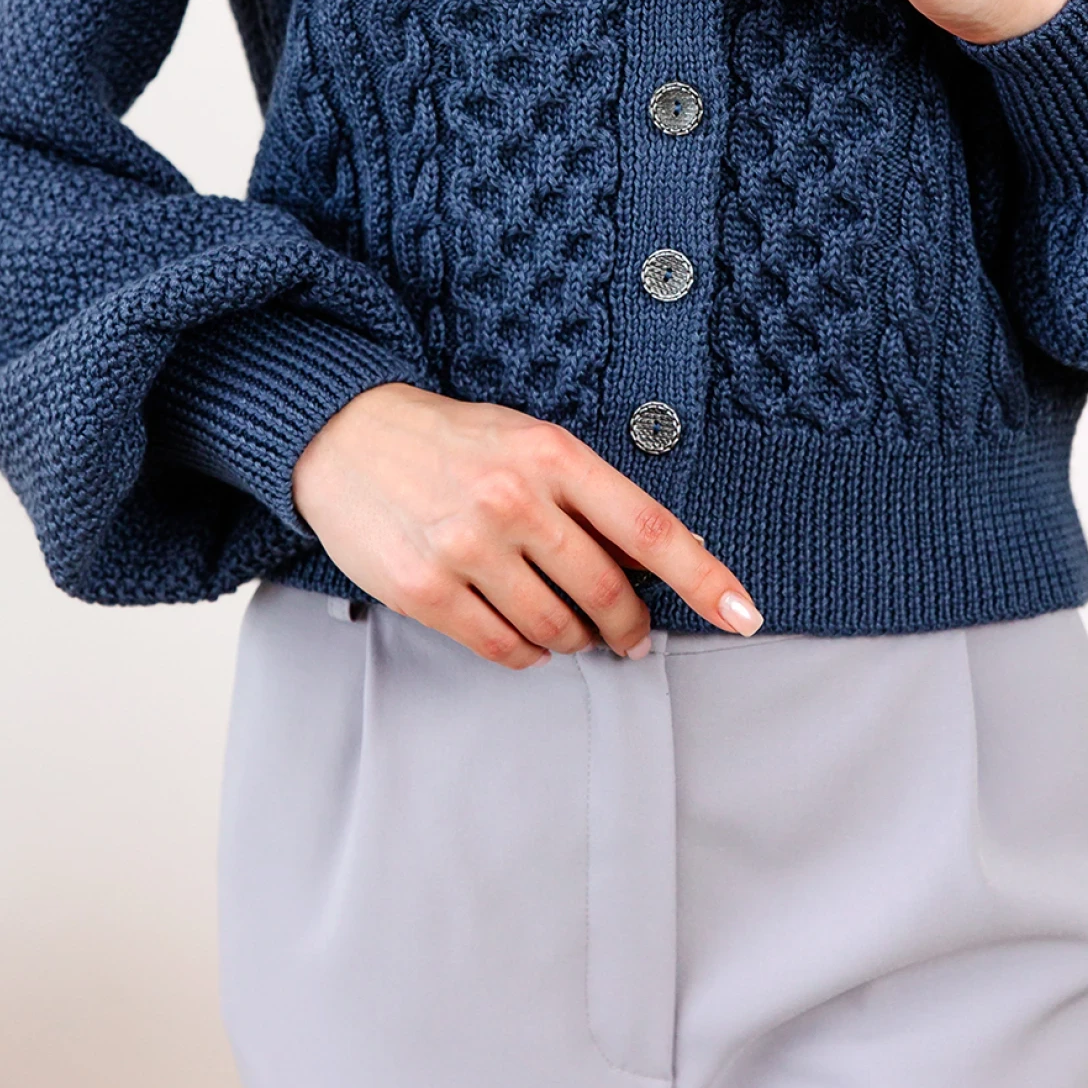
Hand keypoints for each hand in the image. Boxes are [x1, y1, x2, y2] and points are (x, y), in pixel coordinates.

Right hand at [291, 385, 762, 668]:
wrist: (345, 435)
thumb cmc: (451, 442)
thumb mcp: (529, 443)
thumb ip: (589, 495)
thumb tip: (659, 558)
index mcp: (552, 454)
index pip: (647, 527)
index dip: (702, 577)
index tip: (742, 612)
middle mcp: (513, 499)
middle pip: (606, 591)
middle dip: (630, 627)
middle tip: (631, 637)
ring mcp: (466, 546)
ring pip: (557, 628)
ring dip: (573, 639)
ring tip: (564, 624)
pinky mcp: (424, 589)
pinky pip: (503, 648)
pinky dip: (526, 652)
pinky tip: (522, 633)